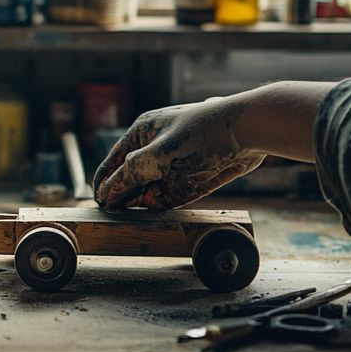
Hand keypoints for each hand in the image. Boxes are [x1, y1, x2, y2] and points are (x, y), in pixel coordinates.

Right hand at [92, 96, 266, 209]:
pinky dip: (161, 206)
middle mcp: (155, 150)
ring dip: (142, 204)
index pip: (113, 163)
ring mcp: (173, 165)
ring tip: (131, 219)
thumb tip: (106, 193)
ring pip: (149, 191)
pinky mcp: (190, 178)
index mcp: (141, 134)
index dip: (105, 184)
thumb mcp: (160, 155)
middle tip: (116, 218)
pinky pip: (169, 196)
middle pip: (129, 179)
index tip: (101, 206)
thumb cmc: (202, 134)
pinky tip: (154, 215)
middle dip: (124, 197)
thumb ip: (130, 175)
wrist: (249, 132)